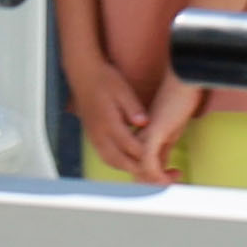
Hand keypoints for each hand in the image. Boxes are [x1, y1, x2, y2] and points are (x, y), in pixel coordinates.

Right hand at [67, 61, 158, 181]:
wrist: (83, 73)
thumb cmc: (105, 79)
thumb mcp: (122, 89)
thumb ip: (133, 108)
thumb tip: (145, 121)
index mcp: (108, 123)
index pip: (131, 147)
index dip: (147, 155)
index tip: (163, 159)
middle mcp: (99, 134)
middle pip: (121, 161)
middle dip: (140, 169)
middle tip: (158, 173)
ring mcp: (94, 136)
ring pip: (111, 162)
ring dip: (129, 168)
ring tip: (146, 171)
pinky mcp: (92, 136)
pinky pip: (105, 156)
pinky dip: (119, 163)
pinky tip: (130, 160)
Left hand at [138, 77, 205, 178]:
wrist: (182, 82)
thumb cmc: (177, 103)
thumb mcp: (170, 132)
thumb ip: (162, 149)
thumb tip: (162, 167)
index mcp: (139, 137)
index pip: (137, 165)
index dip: (152, 177)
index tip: (174, 177)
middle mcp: (137, 138)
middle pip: (136, 169)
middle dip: (154, 182)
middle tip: (174, 181)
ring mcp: (143, 135)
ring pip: (140, 168)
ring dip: (157, 180)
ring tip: (173, 179)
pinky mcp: (153, 133)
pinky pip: (148, 160)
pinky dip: (158, 173)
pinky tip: (171, 175)